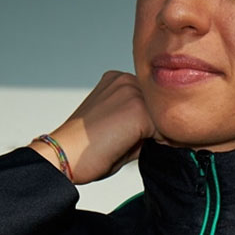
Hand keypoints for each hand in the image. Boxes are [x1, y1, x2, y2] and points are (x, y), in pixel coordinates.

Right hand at [30, 71, 155, 183]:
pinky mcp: (137, 109)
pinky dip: (159, 145)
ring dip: (159, 137)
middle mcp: (125, 79)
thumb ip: (142, 124)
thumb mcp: (117, 128)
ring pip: (165, 119)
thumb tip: (170, 134)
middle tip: (142, 147)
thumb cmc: (86, 149)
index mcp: (117, 79)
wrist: (64, 156)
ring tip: (136, 148)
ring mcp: (132, 91)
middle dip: (159, 129)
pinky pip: (164, 131)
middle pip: (161, 108)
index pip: (152, 100)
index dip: (154, 123)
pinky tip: (135, 150)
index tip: (150, 140)